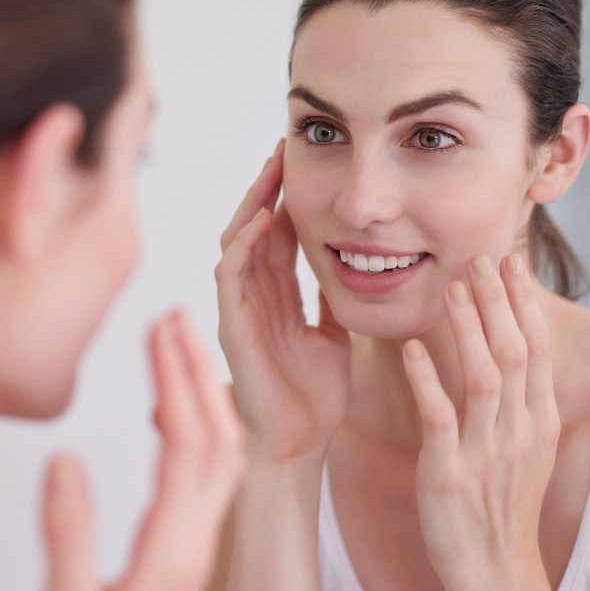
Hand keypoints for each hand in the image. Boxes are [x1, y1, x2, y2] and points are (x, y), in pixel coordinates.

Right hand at [32, 311, 243, 590]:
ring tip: (177, 348)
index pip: (190, 444)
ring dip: (204, 396)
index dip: (178, 381)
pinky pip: (207, 479)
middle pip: (218, 440)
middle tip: (176, 317)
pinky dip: (197, 430)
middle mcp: (194, 544)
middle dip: (199, 371)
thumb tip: (67, 459)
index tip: (159, 327)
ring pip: (220, 458)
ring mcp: (194, 549)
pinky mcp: (182, 554)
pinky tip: (173, 413)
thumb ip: (67, 537)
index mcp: (172, 552)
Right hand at [215, 140, 350, 465]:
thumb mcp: (336, 332)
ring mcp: (239, 308)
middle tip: (284, 148)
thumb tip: (358, 263)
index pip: (278, 235)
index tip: (305, 163)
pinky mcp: (232, 324)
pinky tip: (262, 218)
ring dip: (253, 203)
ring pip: (238, 241)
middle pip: (254, 227)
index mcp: (278, 296)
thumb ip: (334, 298)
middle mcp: (254, 296)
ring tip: (272, 169)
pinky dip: (244, 243)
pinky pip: (231, 274)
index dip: (288, 199)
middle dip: (267, 187)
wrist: (301, 442)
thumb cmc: (315, 395)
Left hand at [401, 254, 558, 590]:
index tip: (511, 260)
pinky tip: (411, 349)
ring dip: (468, 329)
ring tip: (452, 288)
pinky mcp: (449, 472)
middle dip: (498, 301)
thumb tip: (507, 342)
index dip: (525, 302)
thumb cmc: (502, 504)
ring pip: (483, 377)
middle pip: (516, 352)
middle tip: (479, 257)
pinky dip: (426, 379)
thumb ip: (517, 396)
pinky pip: (439, 416)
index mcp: (538, 421)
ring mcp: (486, 452)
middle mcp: (519, 431)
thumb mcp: (524, 446)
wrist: (495, 571)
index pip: (538, 348)